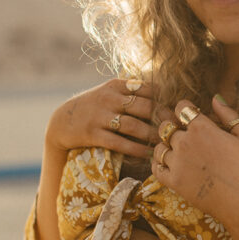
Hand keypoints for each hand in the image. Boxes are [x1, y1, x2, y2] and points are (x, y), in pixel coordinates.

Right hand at [46, 78, 172, 159]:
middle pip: (144, 107)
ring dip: (151, 136)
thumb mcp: (110, 92)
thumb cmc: (94, 106)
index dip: (164, 100)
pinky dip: (135, 149)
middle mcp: (109, 98)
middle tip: (176, 130)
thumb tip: (163, 95)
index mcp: (116, 85)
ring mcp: (100, 116)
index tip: (176, 112)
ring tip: (164, 144)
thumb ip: (132, 91)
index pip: (147, 89)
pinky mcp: (93, 134)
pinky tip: (146, 155)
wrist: (62, 120)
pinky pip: (119, 143)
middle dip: (162, 119)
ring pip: (133, 126)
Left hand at [151, 95, 238, 229]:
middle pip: (166, 127)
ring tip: (179, 152)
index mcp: (201, 128)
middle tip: (185, 136)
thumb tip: (215, 98)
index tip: (191, 116)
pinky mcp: (173, 182)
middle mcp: (184, 142)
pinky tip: (169, 164)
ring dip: (167, 147)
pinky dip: (159, 164)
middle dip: (174, 128)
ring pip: (159, 147)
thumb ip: (228, 115)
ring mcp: (176, 163)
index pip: (181, 107)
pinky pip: (156, 167)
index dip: (185, 110)